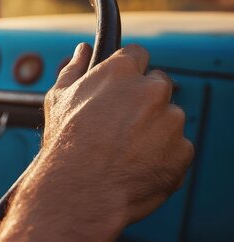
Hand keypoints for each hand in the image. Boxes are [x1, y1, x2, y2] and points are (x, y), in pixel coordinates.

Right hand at [30, 43, 193, 226]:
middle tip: (118, 124)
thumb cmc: (65, 144)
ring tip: (123, 151)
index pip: (137, 55)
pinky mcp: (182, 150)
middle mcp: (152, 90)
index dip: (128, 71)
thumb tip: (82, 51)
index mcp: (121, 72)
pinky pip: (177, 148)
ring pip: (168, 118)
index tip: (120, 87)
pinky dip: (162, 155)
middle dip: (143, 100)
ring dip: (154, 129)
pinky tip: (135, 166)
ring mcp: (171, 120)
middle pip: (157, 85)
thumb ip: (74, 69)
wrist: (79, 190)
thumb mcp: (59, 99)